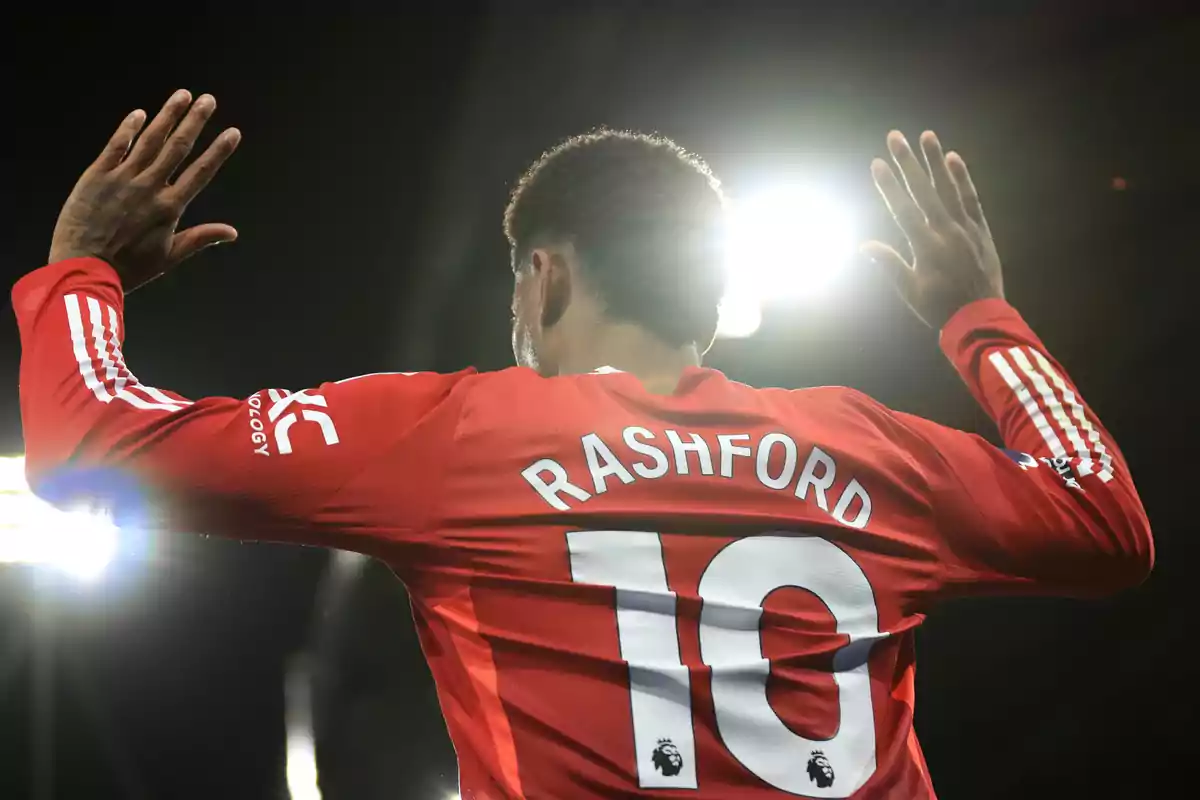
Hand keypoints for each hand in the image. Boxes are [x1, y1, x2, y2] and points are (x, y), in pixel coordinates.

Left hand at [49, 89, 241, 291]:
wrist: (83, 269)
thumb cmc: (129, 269)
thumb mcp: (169, 257)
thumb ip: (200, 238)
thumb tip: (232, 232)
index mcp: (170, 208)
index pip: (201, 172)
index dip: (219, 151)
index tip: (233, 132)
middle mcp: (149, 188)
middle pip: (178, 147)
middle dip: (196, 121)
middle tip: (209, 100)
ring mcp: (122, 179)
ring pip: (150, 140)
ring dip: (167, 116)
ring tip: (182, 95)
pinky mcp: (96, 176)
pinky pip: (116, 146)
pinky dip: (128, 129)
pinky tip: (140, 113)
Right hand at [862, 131, 1003, 328]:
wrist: (981, 317)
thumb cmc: (940, 307)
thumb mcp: (910, 291)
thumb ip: (890, 265)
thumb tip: (864, 245)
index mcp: (926, 247)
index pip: (904, 209)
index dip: (889, 185)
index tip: (877, 163)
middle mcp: (946, 231)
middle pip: (924, 190)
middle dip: (908, 162)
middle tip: (895, 136)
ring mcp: (966, 227)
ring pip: (949, 188)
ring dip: (936, 161)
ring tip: (926, 136)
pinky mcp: (980, 229)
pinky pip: (971, 199)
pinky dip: (963, 178)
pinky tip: (953, 159)